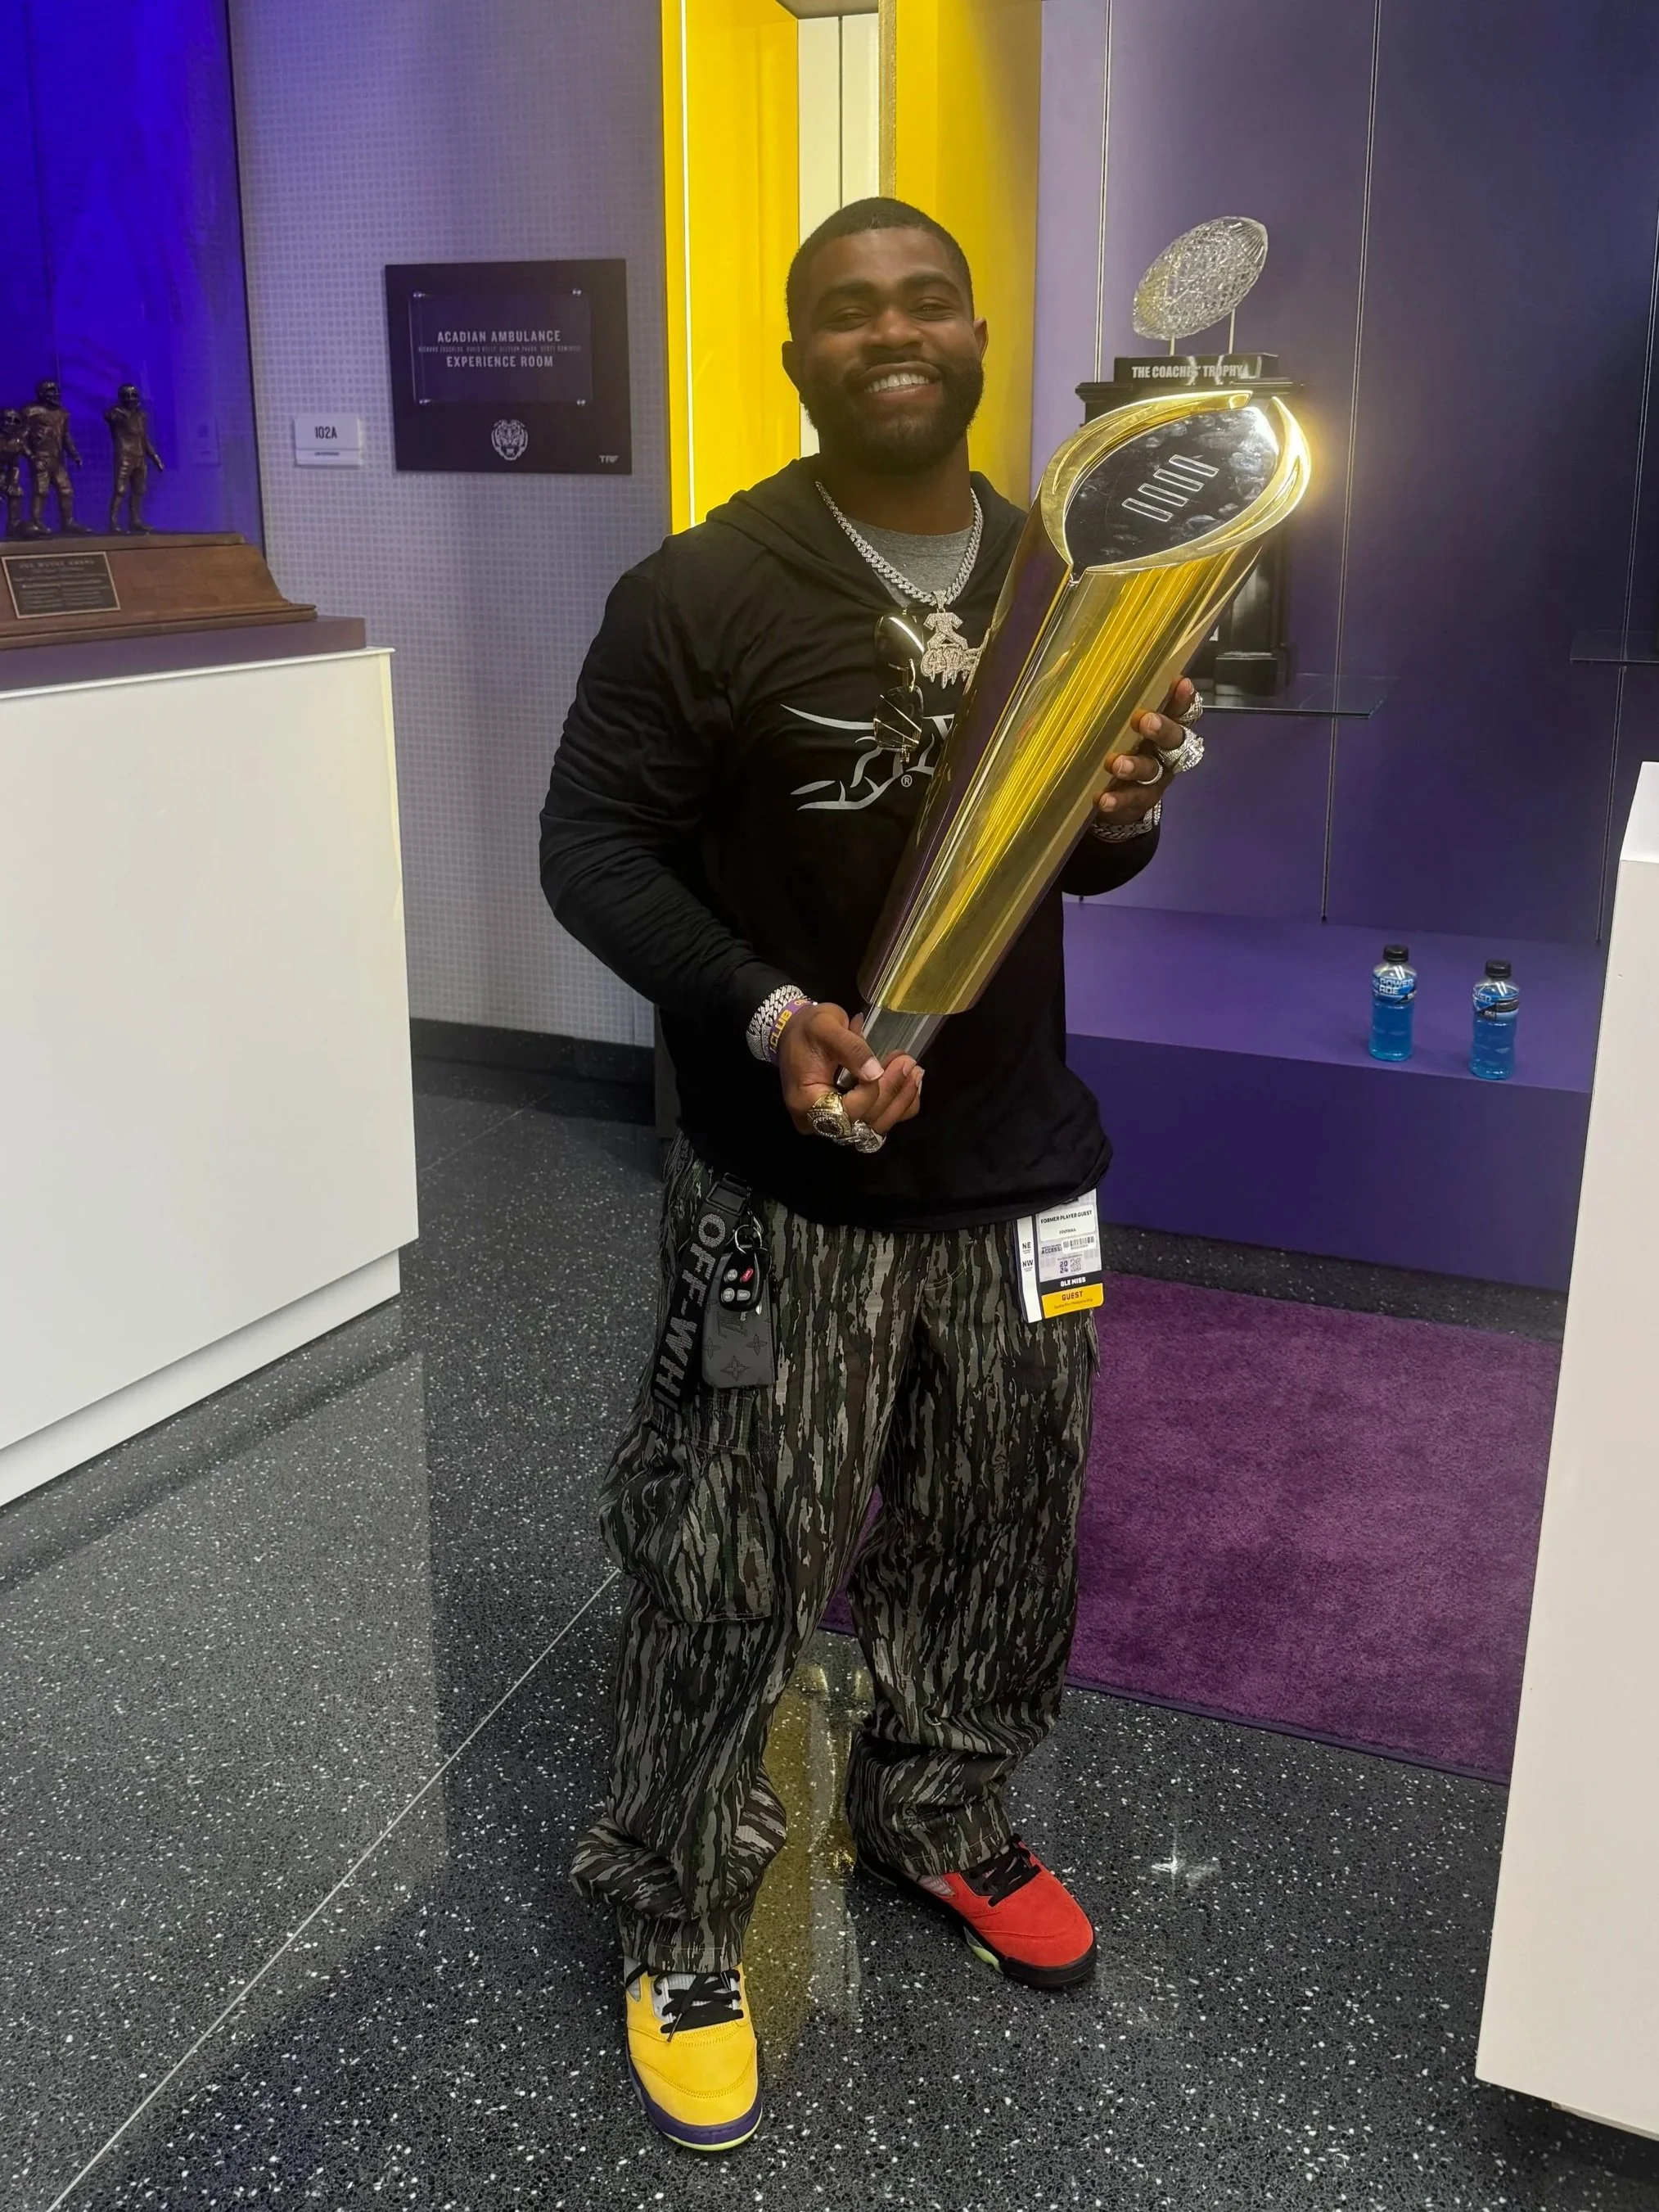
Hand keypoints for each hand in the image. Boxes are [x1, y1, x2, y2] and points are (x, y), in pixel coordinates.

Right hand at [777, 1001, 921, 1138]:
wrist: (796, 1033)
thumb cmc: (807, 1029)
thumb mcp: (825, 1027)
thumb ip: (851, 1049)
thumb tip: (876, 1072)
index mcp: (806, 1104)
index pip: (847, 1110)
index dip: (872, 1090)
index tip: (891, 1061)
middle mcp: (819, 1123)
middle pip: (865, 1122)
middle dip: (892, 1093)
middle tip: (909, 1062)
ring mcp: (835, 1124)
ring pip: (876, 1127)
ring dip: (900, 1101)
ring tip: (916, 1072)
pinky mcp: (849, 1118)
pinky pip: (878, 1122)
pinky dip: (899, 1106)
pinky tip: (911, 1085)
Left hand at [1092, 674, 1195, 825]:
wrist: (1121, 797)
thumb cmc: (1123, 746)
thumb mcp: (1123, 725)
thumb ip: (1119, 704)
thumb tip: (1095, 669)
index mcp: (1167, 728)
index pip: (1182, 710)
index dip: (1184, 698)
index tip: (1181, 683)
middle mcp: (1166, 752)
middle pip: (1174, 738)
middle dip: (1162, 728)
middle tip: (1145, 720)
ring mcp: (1155, 778)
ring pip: (1151, 769)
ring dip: (1135, 765)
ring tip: (1116, 764)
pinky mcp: (1140, 800)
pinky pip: (1131, 799)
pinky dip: (1117, 798)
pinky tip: (1103, 798)